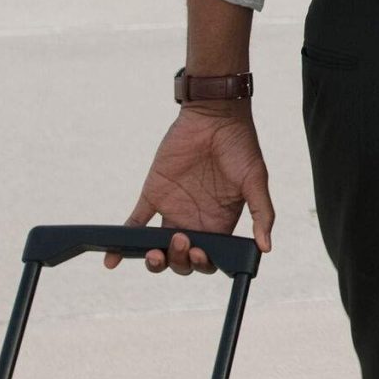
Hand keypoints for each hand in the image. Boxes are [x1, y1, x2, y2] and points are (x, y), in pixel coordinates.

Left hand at [105, 102, 274, 274]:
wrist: (214, 115)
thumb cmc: (240, 145)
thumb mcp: (255, 180)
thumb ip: (262, 214)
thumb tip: (266, 248)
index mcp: (219, 221)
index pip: (208, 257)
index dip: (202, 264)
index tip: (200, 253)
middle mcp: (195, 220)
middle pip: (181, 257)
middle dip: (179, 261)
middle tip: (181, 241)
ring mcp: (172, 209)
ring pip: (157, 247)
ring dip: (154, 260)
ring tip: (154, 253)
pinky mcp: (153, 194)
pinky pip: (134, 223)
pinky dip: (122, 241)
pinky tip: (111, 259)